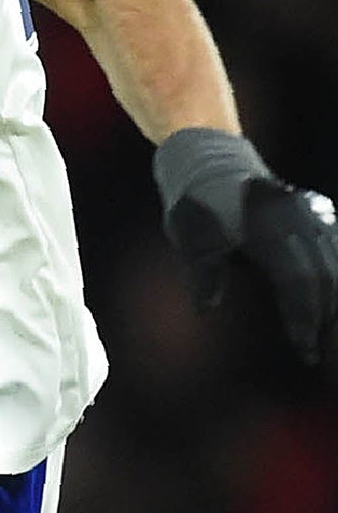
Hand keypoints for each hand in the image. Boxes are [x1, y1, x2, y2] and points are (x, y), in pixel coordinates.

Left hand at [157, 127, 337, 364]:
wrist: (208, 158)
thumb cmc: (196, 205)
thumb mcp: (189, 238)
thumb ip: (202, 275)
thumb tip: (206, 310)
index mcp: (266, 226)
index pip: (298, 279)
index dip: (304, 317)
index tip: (305, 350)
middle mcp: (297, 218)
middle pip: (327, 275)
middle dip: (328, 317)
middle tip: (322, 354)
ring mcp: (311, 212)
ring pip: (337, 260)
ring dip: (336, 299)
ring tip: (330, 334)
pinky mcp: (318, 212)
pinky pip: (336, 244)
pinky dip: (337, 274)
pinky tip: (334, 302)